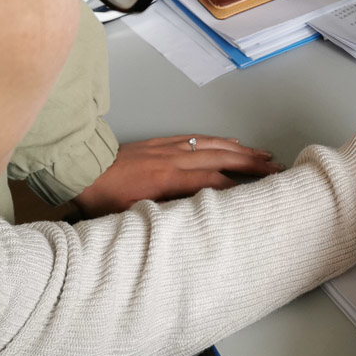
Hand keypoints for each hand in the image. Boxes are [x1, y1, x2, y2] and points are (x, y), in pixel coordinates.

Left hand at [72, 135, 283, 217]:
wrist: (81, 169)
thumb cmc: (103, 197)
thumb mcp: (133, 213)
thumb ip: (163, 214)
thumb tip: (190, 219)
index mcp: (167, 178)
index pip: (211, 181)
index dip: (236, 187)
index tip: (257, 193)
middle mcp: (174, 158)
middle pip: (220, 158)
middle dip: (250, 163)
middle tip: (275, 168)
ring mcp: (169, 147)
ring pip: (213, 144)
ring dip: (240, 148)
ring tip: (262, 153)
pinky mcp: (162, 142)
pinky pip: (197, 137)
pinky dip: (218, 139)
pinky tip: (230, 141)